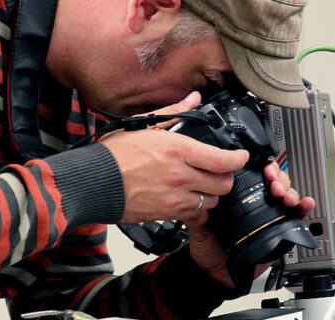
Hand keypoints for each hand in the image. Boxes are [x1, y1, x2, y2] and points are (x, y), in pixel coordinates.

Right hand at [98, 92, 248, 223]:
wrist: (93, 183)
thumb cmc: (113, 155)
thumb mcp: (144, 126)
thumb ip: (173, 112)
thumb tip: (193, 99)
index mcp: (177, 150)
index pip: (223, 160)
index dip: (239, 159)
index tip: (240, 156)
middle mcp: (180, 176)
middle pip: (223, 184)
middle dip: (226, 178)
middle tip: (219, 172)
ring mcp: (175, 198)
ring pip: (211, 201)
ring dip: (210, 194)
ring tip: (200, 185)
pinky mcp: (167, 214)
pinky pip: (194, 214)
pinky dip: (194, 208)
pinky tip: (185, 198)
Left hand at [182, 161, 314, 288]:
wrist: (217, 273)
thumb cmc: (209, 248)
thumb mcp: (201, 226)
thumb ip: (199, 212)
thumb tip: (200, 196)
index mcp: (240, 197)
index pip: (257, 173)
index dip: (264, 167)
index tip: (264, 169)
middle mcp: (258, 203)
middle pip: (276, 181)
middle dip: (278, 178)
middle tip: (274, 184)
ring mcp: (271, 215)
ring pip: (288, 195)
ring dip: (290, 191)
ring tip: (284, 196)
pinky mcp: (282, 230)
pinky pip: (297, 217)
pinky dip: (304, 208)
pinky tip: (305, 203)